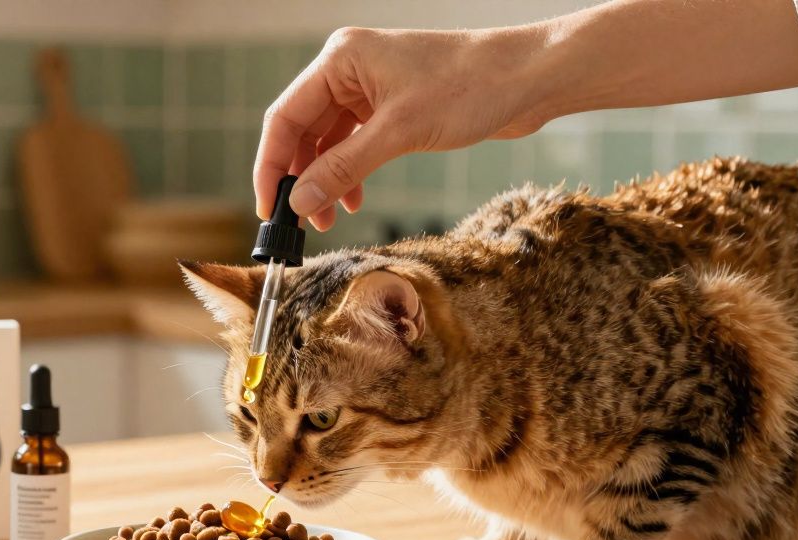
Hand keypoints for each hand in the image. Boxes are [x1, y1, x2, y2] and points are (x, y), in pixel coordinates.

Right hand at [254, 26, 548, 230]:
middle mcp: (348, 69)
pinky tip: (354, 199)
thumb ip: (343, 169)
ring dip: (325, 181)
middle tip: (302, 223)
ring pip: (328, 141)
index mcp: (341, 59)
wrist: (529, 78)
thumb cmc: (470, 87)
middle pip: (302, 131)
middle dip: (300, 178)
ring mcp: (369, 87)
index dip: (271, 165)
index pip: (284, 117)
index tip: (268, 208)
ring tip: (330, 218)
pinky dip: (349, 173)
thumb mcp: (398, 133)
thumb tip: (299, 202)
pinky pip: (353, 144)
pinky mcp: (390, 106)